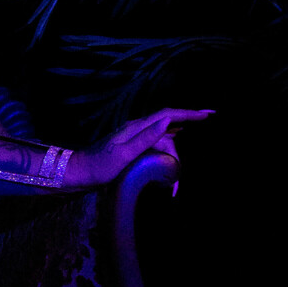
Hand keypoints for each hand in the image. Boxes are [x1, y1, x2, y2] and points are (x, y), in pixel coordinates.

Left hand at [72, 107, 213, 187]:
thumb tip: (167, 120)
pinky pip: (157, 144)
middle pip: (168, 129)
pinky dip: (168, 148)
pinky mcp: (133, 147)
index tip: (208, 114)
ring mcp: (135, 138)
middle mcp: (137, 129)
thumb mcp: (123, 153)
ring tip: (179, 173)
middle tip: (185, 165)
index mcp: (136, 127)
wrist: (79, 173)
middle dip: (181, 143)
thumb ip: (146, 137)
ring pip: (163, 139)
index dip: (189, 113)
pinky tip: (175, 147)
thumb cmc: (99, 165)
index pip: (168, 114)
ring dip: (174, 152)